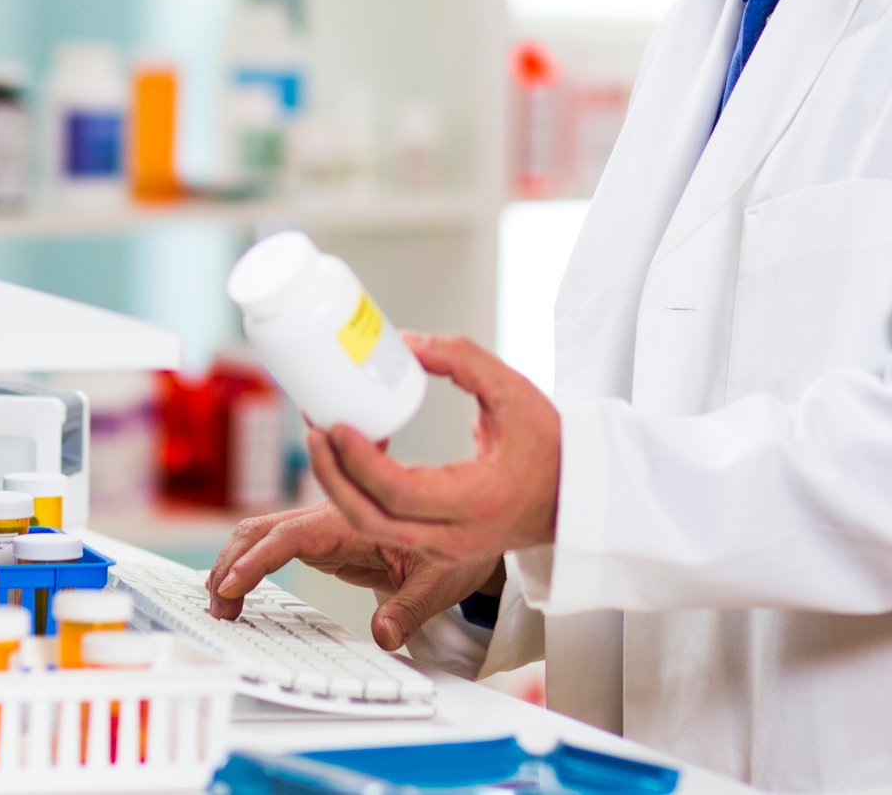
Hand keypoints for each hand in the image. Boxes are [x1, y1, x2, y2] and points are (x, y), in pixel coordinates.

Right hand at [207, 502, 501, 649]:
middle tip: (219, 609)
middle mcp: (330, 520)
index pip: (291, 536)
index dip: (256, 560)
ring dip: (234, 563)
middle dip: (231, 563)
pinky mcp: (322, 544)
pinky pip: (273, 548)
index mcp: (353, 523)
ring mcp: (322, 530)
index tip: (231, 585)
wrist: (469, 526)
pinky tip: (239, 592)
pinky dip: (249, 566)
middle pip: (262, 530)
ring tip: (222, 607)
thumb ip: (409, 609)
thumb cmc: (456, 546)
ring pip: (261, 535)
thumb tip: (384, 637)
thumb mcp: (439, 581)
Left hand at [309, 333, 559, 562]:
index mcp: (477, 501)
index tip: (338, 426)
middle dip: (332, 477)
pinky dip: (360, 492)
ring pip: (372, 528)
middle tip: (316, 432)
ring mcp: (444, 548)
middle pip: (372, 520)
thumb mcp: (512, 390)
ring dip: (339, 487)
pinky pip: (385, 525)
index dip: (361, 461)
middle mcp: (456, 535)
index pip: (401, 492)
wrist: (574, 495)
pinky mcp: (435, 545)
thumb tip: (405, 343)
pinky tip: (353, 455)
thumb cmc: (549, 445)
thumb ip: (461, 359)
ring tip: (323, 442)